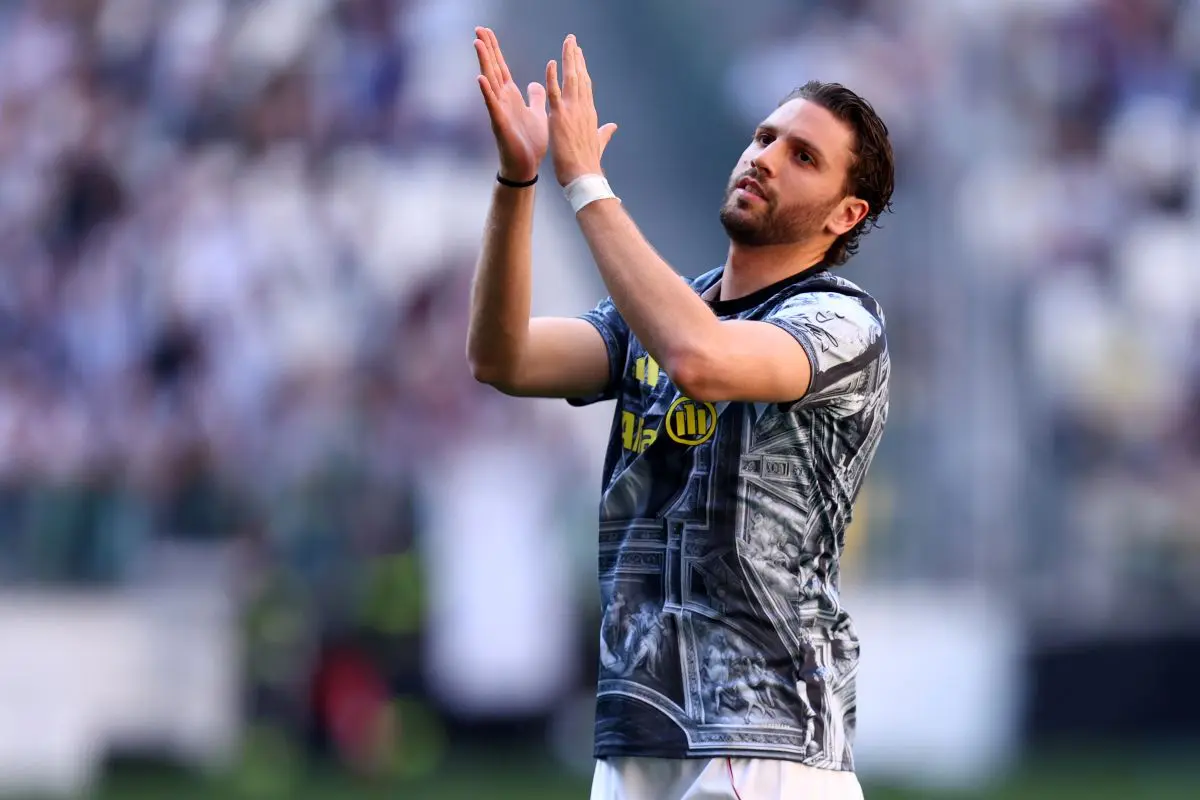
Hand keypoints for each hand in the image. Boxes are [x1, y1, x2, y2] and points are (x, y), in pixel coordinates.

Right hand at [474, 27, 546, 182]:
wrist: (526, 166)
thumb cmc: (530, 142)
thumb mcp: (537, 113)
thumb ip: (536, 97)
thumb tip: (535, 84)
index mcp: (512, 96)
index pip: (501, 67)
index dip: (495, 50)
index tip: (487, 32)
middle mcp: (502, 100)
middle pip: (493, 69)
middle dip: (487, 49)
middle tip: (478, 28)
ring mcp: (499, 111)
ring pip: (490, 82)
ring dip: (484, 63)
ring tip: (477, 44)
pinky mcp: (500, 124)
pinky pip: (492, 106)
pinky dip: (486, 92)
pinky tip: (480, 79)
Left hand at [546, 34, 618, 186]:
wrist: (584, 176)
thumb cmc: (588, 164)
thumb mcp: (598, 144)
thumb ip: (604, 133)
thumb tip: (613, 127)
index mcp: (590, 113)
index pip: (586, 85)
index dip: (582, 68)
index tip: (579, 54)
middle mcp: (583, 108)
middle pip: (580, 76)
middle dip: (576, 57)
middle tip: (572, 40)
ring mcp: (572, 110)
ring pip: (571, 79)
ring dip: (569, 59)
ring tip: (567, 42)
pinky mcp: (560, 117)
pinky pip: (555, 93)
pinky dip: (553, 77)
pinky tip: (551, 63)